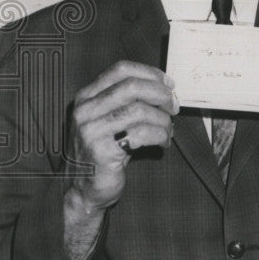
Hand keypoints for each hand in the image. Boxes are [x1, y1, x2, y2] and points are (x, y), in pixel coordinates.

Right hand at [66, 60, 178, 211]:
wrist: (84, 189)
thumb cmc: (105, 151)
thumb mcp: (110, 120)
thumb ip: (129, 101)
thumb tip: (166, 88)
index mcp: (86, 97)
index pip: (121, 70)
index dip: (150, 73)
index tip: (169, 84)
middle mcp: (85, 110)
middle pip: (132, 86)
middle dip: (160, 94)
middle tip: (174, 107)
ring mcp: (90, 130)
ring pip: (139, 110)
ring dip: (163, 120)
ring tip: (169, 130)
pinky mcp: (101, 150)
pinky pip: (141, 133)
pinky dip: (160, 135)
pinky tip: (163, 143)